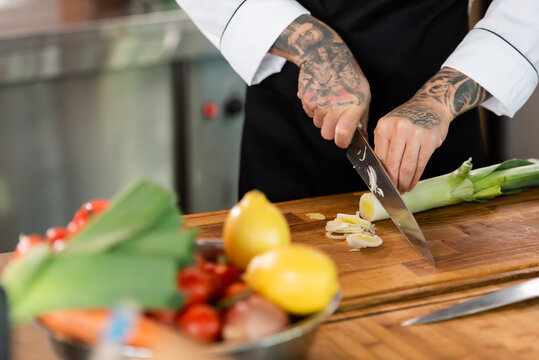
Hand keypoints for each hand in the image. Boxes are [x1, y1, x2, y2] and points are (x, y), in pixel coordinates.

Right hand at [270, 15, 369, 147]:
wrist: (324, 54)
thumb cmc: (348, 73)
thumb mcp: (363, 93)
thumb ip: (362, 117)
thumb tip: (363, 137)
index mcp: (353, 105)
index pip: (342, 135)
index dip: (342, 142)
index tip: (343, 140)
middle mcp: (334, 106)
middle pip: (327, 134)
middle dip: (331, 131)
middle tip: (337, 121)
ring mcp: (318, 103)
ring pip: (318, 124)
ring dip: (323, 118)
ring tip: (329, 102)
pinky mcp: (306, 99)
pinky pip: (309, 113)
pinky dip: (314, 109)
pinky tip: (321, 95)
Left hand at [374, 68, 489, 192]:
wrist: (431, 104)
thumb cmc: (407, 118)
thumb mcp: (389, 126)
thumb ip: (383, 146)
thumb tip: (378, 172)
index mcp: (384, 127)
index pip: (379, 158)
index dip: (380, 175)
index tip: (380, 185)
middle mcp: (399, 129)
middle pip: (393, 165)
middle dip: (392, 183)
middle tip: (392, 192)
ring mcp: (416, 134)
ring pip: (407, 167)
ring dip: (404, 183)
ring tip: (403, 190)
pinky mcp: (430, 140)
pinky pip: (420, 165)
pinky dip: (415, 178)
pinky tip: (412, 183)